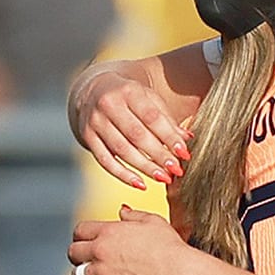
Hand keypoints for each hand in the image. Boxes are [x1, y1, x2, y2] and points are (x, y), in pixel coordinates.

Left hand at [68, 206, 198, 274]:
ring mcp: (103, 273)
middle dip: (77, 256)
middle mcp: (101, 251)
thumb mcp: (152, 222)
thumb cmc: (169, 247)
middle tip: (83, 260)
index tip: (84, 241)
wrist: (178, 273)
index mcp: (109, 231)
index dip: (80, 236)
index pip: (80, 230)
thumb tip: (122, 210)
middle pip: (73, 252)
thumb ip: (133, 215)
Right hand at [71, 69, 190, 189]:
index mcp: (128, 91)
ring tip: (163, 178)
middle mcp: (109, 104)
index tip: (184, 153)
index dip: (169, 137)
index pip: (152, 117)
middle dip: (159, 155)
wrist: (92, 91)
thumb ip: (166, 118)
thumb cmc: (128, 97)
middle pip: (137, 135)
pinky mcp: (87, 137)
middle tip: (176, 170)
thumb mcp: (148, 98)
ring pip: (122, 150)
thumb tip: (186, 139)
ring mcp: (95, 121)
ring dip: (145, 167)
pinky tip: (140, 184)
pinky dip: (123, 175)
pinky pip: (105, 161)